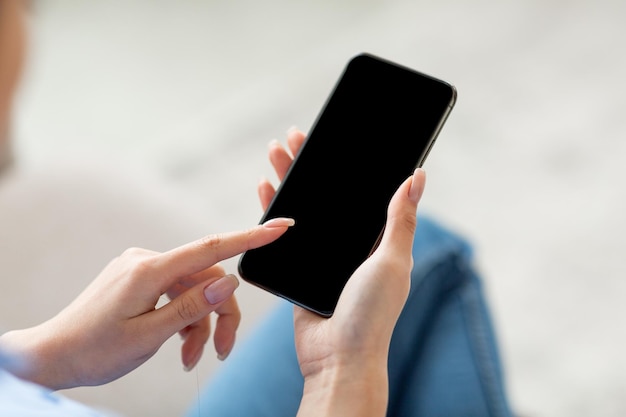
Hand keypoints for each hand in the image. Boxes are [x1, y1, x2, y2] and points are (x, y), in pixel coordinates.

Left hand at [0, 219, 293, 389]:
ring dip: (198, 325)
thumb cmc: (95, 350)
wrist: (52, 356)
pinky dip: (182, 318)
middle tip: (222, 352)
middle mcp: (146, 261)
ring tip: (190, 358)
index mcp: (149, 270)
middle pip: (205, 280)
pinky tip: (177, 345)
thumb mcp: (149, 336)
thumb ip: (191, 307)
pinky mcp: (138, 279)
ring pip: (191, 291)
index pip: (210, 248)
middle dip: (219, 317)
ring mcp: (141, 268)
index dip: (249, 238)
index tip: (280, 227)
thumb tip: (227, 282)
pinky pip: (174, 293)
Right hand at [259, 128, 424, 416]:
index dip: (344, 163)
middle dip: (309, 164)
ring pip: (302, 210)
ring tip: (275, 153)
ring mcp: (323, 257)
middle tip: (295, 136)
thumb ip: (400, 220)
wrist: (338, 357)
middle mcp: (350, 245)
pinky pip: (284, 234)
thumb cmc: (372, 314)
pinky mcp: (299, 269)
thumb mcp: (392, 261)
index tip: (331, 138)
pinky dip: (274, 211)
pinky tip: (266, 190)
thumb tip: (417, 177)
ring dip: (289, 181)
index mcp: (377, 240)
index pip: (359, 191)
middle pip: (326, 195)